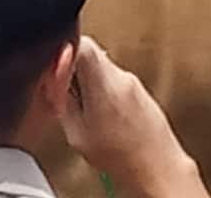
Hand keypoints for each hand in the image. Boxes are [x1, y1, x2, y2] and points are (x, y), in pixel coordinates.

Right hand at [59, 37, 202, 197]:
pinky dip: (105, 92)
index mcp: (104, 83)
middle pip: (92, 55)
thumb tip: (54, 81)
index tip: (57, 72)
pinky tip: (104, 117)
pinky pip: (117, 81)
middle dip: (75, 71)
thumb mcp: (77, 133)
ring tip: (88, 113)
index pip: (81, 43)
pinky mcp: (143, 91)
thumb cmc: (121, 158)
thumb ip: (63, 101)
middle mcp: (122, 77)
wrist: (156, 168)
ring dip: (90, 83)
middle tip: (67, 96)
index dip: (63, 53)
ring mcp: (135, 83)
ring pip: (104, 69)